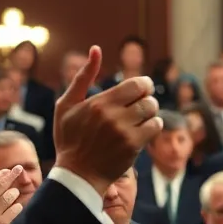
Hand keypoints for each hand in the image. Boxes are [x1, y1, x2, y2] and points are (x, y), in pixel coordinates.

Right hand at [53, 45, 163, 194]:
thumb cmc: (70, 138)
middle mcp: (113, 116)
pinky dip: (153, 126)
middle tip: (141, 103)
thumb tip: (96, 49)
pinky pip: (155, 127)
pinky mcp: (134, 147)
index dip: (143, 85)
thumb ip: (83, 76)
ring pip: (152, 111)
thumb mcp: (67, 105)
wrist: (77, 174)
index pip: (136, 84)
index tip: (141, 89)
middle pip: (147, 97)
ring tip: (140, 117)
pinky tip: (142, 130)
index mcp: (98, 103)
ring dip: (150, 112)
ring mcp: (124, 132)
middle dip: (147, 98)